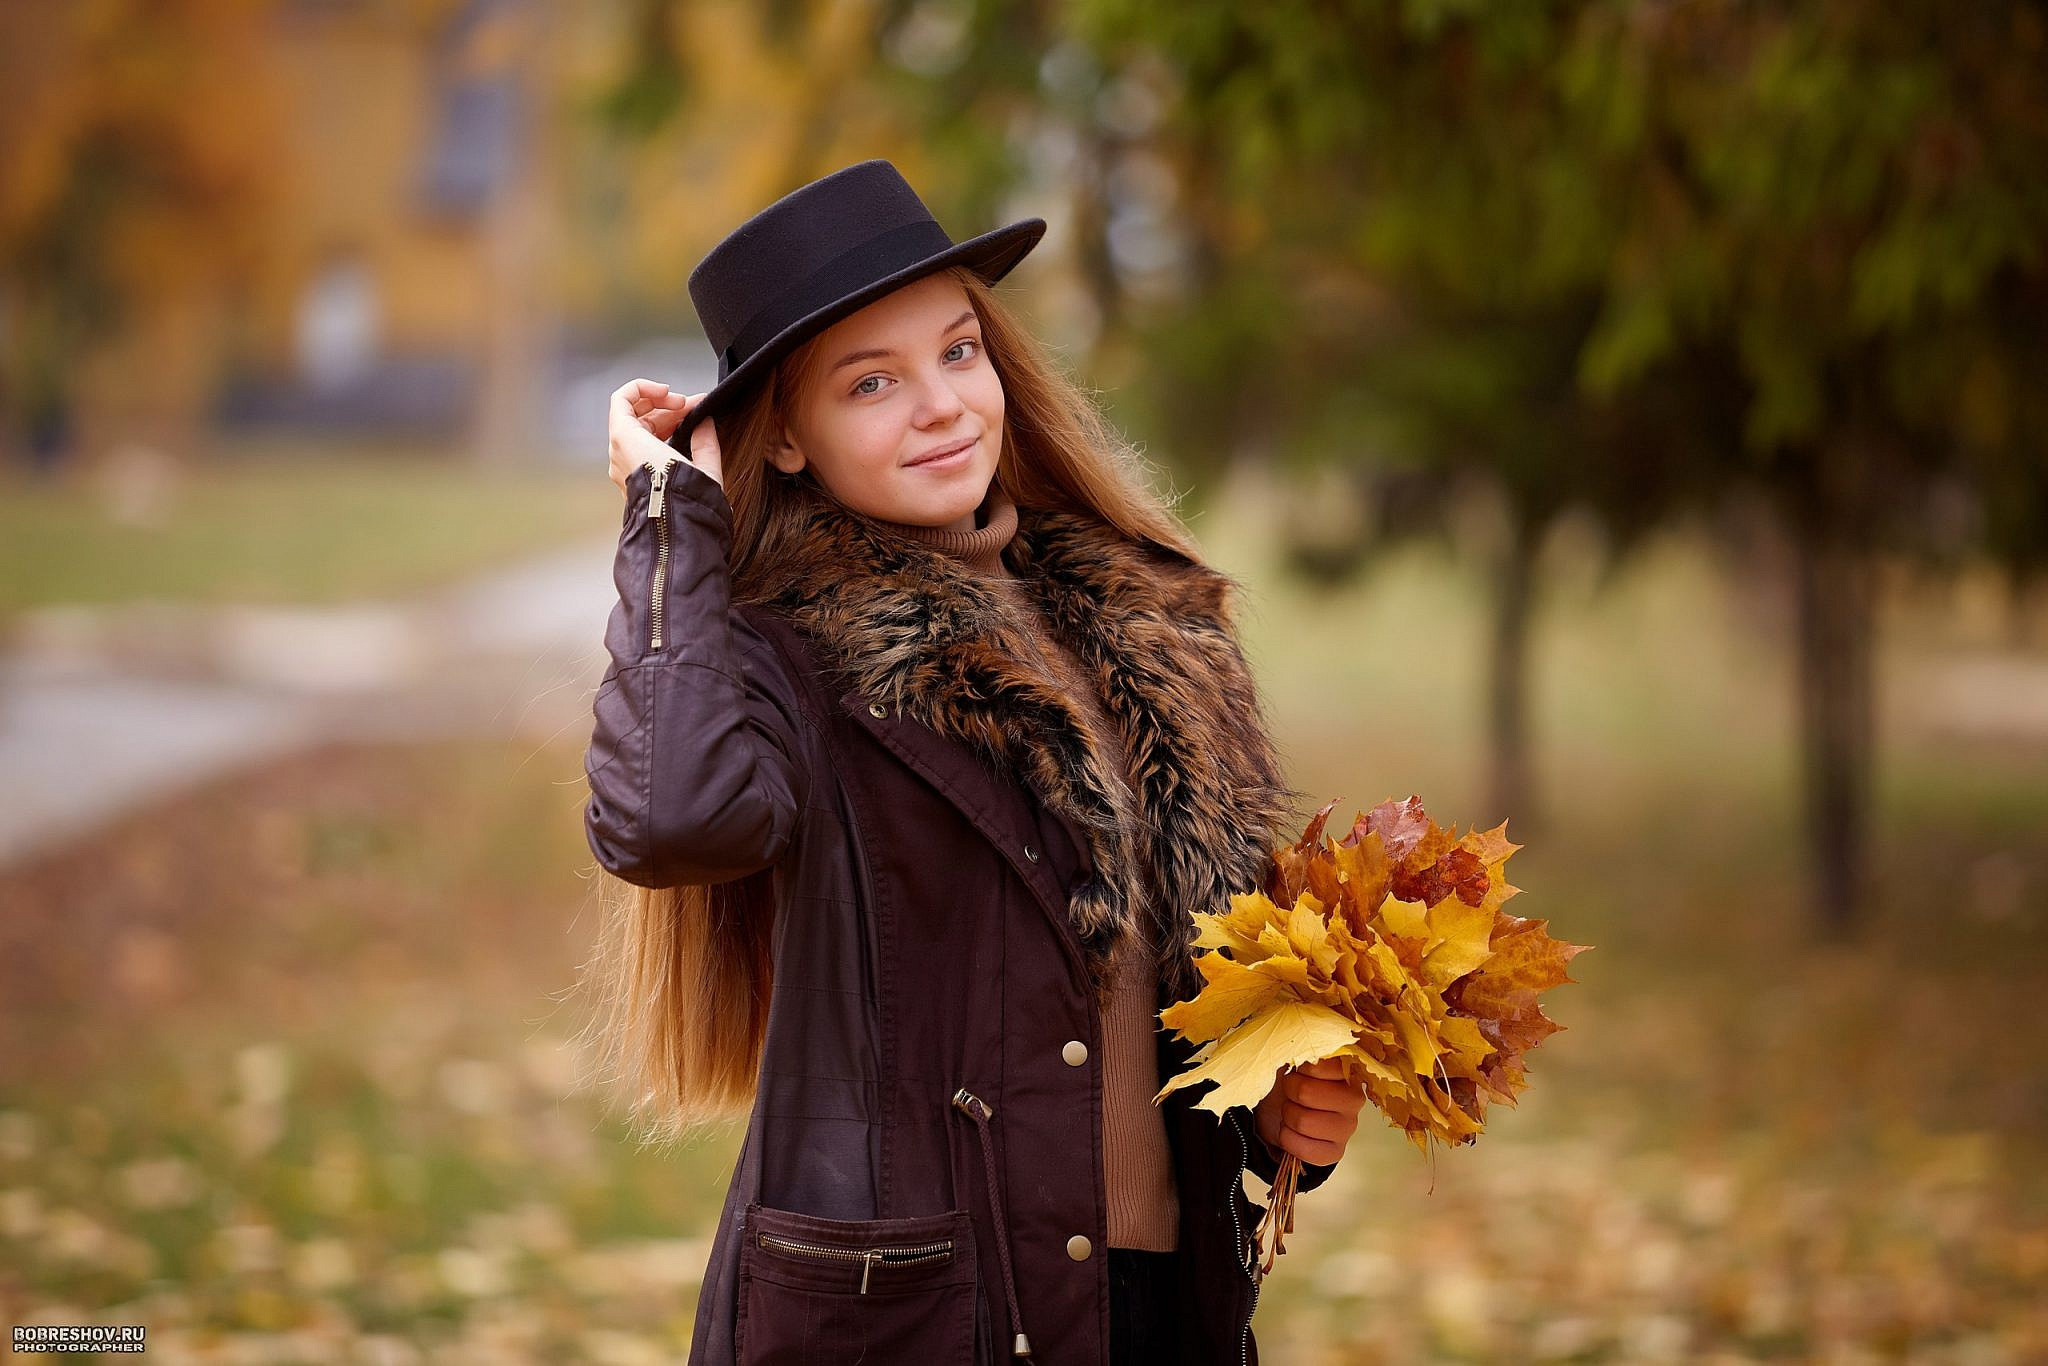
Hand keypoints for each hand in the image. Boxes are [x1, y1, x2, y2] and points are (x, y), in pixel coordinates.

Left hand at [608, 380, 723, 492]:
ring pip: (639, 432)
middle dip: (665, 406)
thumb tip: (705, 422)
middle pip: (635, 414)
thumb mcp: (703, 464)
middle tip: (692, 407)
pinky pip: (641, 450)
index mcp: (628, 442)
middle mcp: (620, 455)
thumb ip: (704, 436)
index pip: (623, 399)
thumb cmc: (684, 503)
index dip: (647, 389)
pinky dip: (660, 439)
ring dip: (665, 421)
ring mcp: (624, 470)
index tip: (672, 394)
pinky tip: (684, 440)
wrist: (676, 539)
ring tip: (693, 421)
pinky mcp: (633, 483)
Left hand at [1253, 1057, 1363, 1168]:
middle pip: (1306, 1093)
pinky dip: (1288, 1139)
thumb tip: (1297, 1047)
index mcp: (1346, 1069)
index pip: (1322, 1064)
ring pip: (1302, 1121)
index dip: (1300, 1068)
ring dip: (1287, 1116)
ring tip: (1292, 1111)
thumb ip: (1301, 1050)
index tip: (1298, 1070)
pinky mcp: (1336, 1151)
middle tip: (1291, 1092)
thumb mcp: (1294, 1060)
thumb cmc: (1291, 1082)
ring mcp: (1348, 1127)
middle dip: (1289, 1092)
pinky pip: (1303, 1149)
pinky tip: (1293, 1131)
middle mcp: (1354, 1098)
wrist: (1281, 1113)